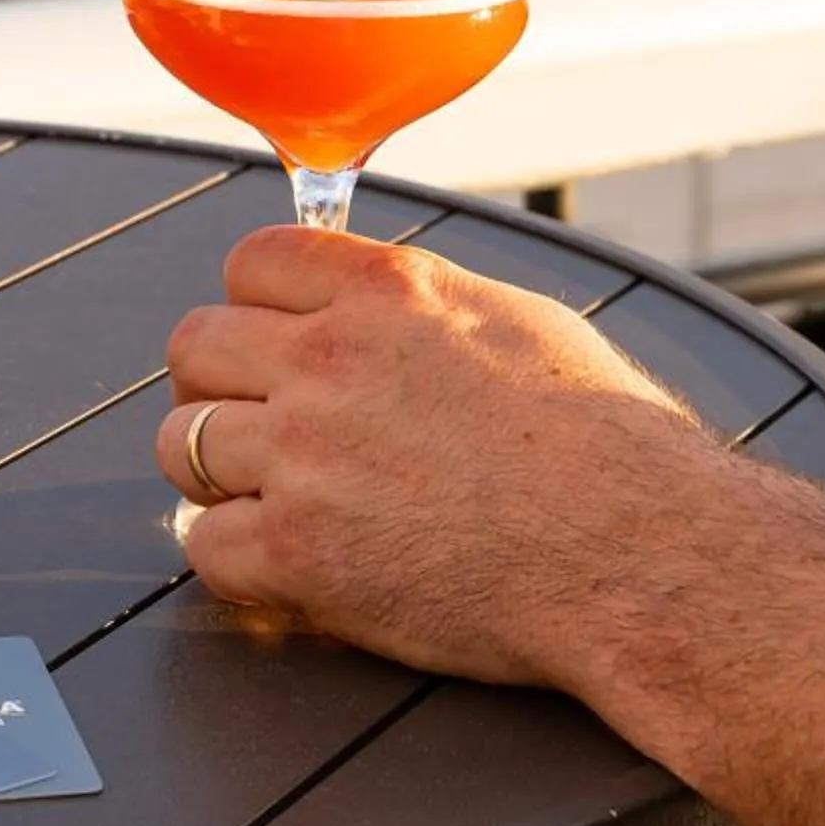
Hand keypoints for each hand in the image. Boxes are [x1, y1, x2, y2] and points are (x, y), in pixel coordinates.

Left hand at [158, 225, 721, 689]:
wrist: (643, 551)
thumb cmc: (608, 444)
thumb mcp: (511, 319)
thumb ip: (419, 304)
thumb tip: (376, 300)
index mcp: (383, 291)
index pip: (250, 261)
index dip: (255, 305)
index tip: (273, 340)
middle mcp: (329, 357)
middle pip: (193, 346)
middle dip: (217, 385)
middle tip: (257, 423)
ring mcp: (307, 454)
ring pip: (181, 443)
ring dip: (216, 473)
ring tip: (271, 498)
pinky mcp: (302, 553)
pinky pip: (206, 546)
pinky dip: (236, 560)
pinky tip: (283, 564)